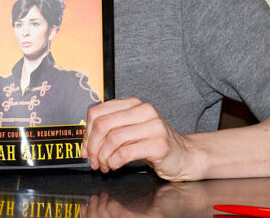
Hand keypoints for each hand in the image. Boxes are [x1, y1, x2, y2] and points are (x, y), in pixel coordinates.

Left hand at [81, 98, 200, 180]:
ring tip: (105, 165)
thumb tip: (85, 144)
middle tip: (93, 160)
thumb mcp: (130, 131)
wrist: (184, 156)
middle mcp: (143, 110)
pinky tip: (115, 166)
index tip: (86, 148)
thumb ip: (109, 132)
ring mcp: (153, 126)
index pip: (98, 112)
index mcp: (133, 104)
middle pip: (103, 125)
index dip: (87, 132)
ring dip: (103, 157)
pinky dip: (114, 162)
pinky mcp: (158, 144)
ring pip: (113, 139)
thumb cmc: (154, 144)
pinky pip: (125, 153)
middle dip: (93, 146)